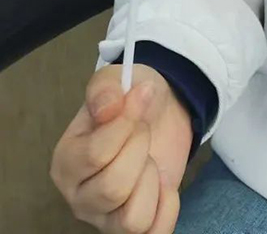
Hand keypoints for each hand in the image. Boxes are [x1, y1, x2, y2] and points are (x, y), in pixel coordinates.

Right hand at [50, 64, 192, 232]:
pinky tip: (164, 184)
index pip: (96, 155)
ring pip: (132, 220)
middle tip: (143, 132)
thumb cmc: (130, 100)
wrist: (159, 112)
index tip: (137, 102)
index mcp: (66, 161)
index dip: (127, 125)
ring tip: (148, 161)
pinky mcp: (134, 228)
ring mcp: (106, 218)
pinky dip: (167, 208)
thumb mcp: (116, 80)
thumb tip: (109, 108)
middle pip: (113, 189)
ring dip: (151, 181)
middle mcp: (79, 197)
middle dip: (140, 150)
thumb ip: (106, 89)